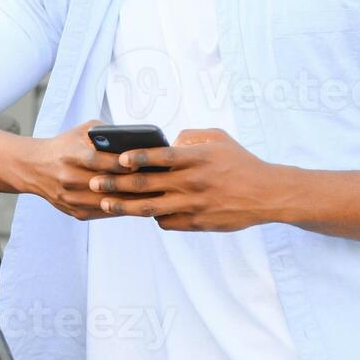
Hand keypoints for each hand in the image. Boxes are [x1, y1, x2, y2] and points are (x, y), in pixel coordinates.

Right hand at [19, 119, 156, 220]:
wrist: (34, 167)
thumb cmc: (65, 145)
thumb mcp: (82, 131)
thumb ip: (107, 132)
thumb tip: (137, 140)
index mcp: (73, 156)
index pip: (108, 162)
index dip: (130, 164)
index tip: (149, 162)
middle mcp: (71, 179)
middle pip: (112, 185)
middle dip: (137, 183)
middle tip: (160, 181)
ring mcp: (73, 199)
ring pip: (111, 203)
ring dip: (134, 200)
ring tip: (155, 195)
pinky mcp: (75, 212)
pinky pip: (105, 213)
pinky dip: (122, 208)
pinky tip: (138, 203)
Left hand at [87, 128, 292, 231]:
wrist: (267, 194)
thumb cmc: (240, 162)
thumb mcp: (218, 139)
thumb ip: (190, 136)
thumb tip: (167, 142)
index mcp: (196, 158)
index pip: (160, 156)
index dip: (136, 158)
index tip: (117, 158)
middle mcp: (191, 182)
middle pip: (146, 184)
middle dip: (115, 183)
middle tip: (93, 181)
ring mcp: (193, 205)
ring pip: (149, 208)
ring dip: (123, 205)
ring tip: (105, 202)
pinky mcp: (196, 222)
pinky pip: (166, 221)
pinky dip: (152, 216)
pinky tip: (141, 211)